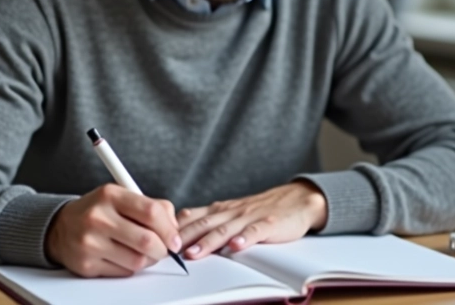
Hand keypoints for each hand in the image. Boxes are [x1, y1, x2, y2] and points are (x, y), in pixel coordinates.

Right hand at [45, 184, 181, 277]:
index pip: (151, 212)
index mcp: (110, 195)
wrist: (60, 227)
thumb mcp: (121, 197)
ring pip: (137, 261)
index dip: (170, 229)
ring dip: (148, 260)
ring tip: (144, 253)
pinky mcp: (86, 264)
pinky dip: (131, 268)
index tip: (175, 239)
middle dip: (162, 249)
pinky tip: (124, 257)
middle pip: (147, 240)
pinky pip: (123, 272)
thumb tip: (174, 228)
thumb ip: (151, 207)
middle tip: (164, 249)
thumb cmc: (99, 211)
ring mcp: (90, 242)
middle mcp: (98, 217)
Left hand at [177, 181, 326, 259]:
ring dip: (209, 241)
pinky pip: (255, 232)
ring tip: (195, 253)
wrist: (296, 200)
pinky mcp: (269, 225)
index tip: (158, 240)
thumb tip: (180, 232)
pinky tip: (237, 247)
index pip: (192, 218)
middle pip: (204, 224)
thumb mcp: (232, 213)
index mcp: (221, 210)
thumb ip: (209, 222)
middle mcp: (231, 212)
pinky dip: (245, 239)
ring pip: (225, 230)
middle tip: (168, 250)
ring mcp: (250, 218)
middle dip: (184, 237)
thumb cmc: (262, 210)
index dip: (174, 230)